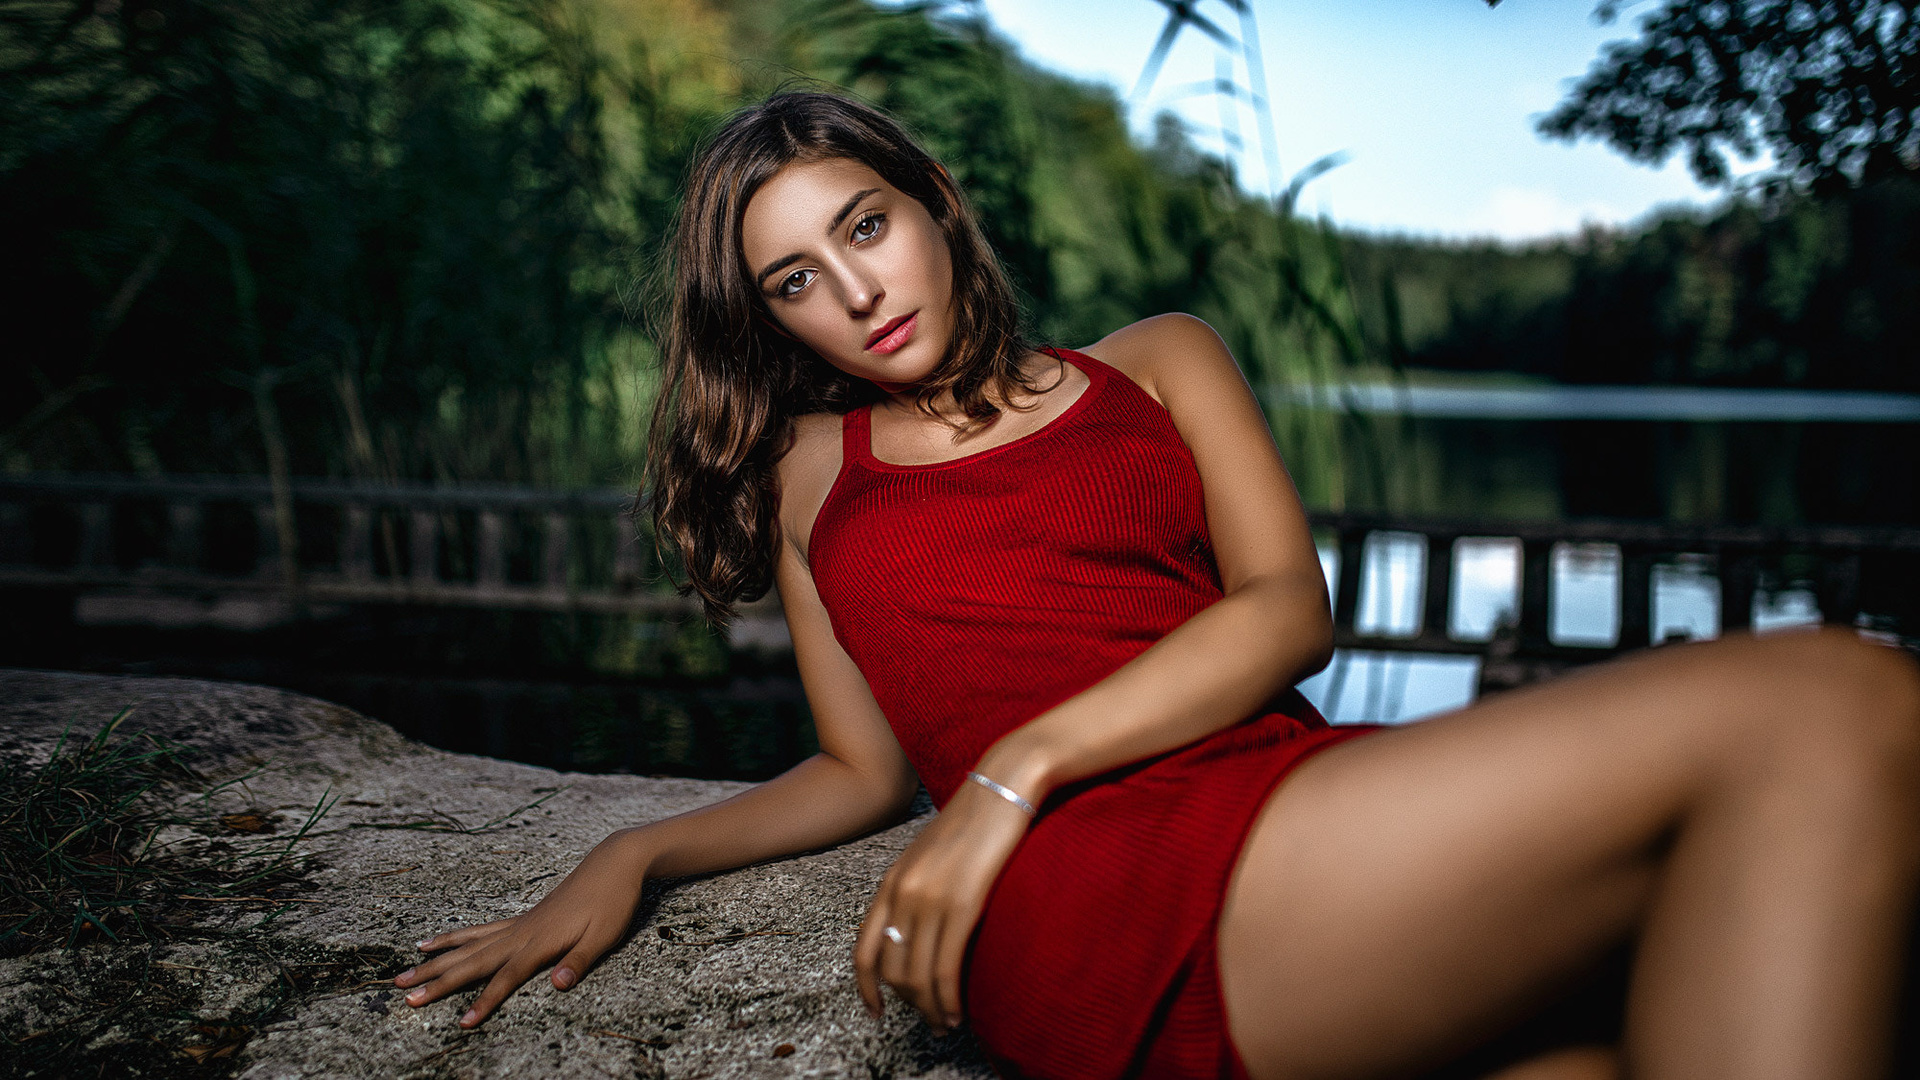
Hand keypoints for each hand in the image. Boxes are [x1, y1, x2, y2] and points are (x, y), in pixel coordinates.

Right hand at [393, 829, 652, 1026]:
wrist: (614, 863)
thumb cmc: (613, 902)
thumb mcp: (605, 936)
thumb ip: (578, 961)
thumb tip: (558, 985)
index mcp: (541, 942)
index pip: (506, 978)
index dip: (485, 1001)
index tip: (463, 1022)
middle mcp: (522, 932)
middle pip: (473, 961)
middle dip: (439, 980)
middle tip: (405, 995)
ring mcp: (519, 923)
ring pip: (469, 945)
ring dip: (437, 959)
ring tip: (406, 969)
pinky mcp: (522, 918)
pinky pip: (480, 930)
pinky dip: (456, 937)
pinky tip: (437, 941)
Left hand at [853, 780, 1031, 1034]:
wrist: (1002, 786)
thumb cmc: (974, 819)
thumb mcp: (930, 854)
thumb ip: (916, 887)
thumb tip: (917, 929)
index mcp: (891, 881)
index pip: (865, 950)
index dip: (866, 989)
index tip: (876, 1012)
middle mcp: (902, 893)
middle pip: (893, 971)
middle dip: (910, 1005)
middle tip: (931, 1021)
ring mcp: (930, 899)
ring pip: (918, 977)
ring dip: (931, 1009)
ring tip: (947, 1024)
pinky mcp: (962, 905)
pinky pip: (946, 968)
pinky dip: (950, 998)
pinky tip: (960, 1010)